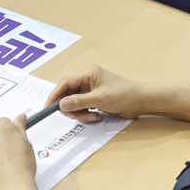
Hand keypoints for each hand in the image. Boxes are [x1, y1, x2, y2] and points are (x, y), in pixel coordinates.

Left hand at [0, 116, 41, 189]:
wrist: (12, 185)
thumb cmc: (22, 167)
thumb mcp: (27, 145)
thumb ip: (20, 128)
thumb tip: (20, 118)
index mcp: (4, 129)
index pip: (3, 122)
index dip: (8, 131)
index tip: (11, 138)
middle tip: (7, 154)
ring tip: (1, 165)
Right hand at [50, 65, 189, 123]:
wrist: (141, 101)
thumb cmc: (124, 94)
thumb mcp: (99, 99)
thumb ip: (78, 102)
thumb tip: (61, 104)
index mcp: (87, 73)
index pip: (64, 83)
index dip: (54, 96)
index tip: (48, 108)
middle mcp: (87, 79)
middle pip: (67, 94)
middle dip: (71, 107)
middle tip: (78, 116)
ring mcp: (91, 89)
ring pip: (74, 103)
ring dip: (81, 112)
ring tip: (93, 116)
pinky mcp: (95, 98)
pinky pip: (83, 107)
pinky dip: (87, 113)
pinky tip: (97, 116)